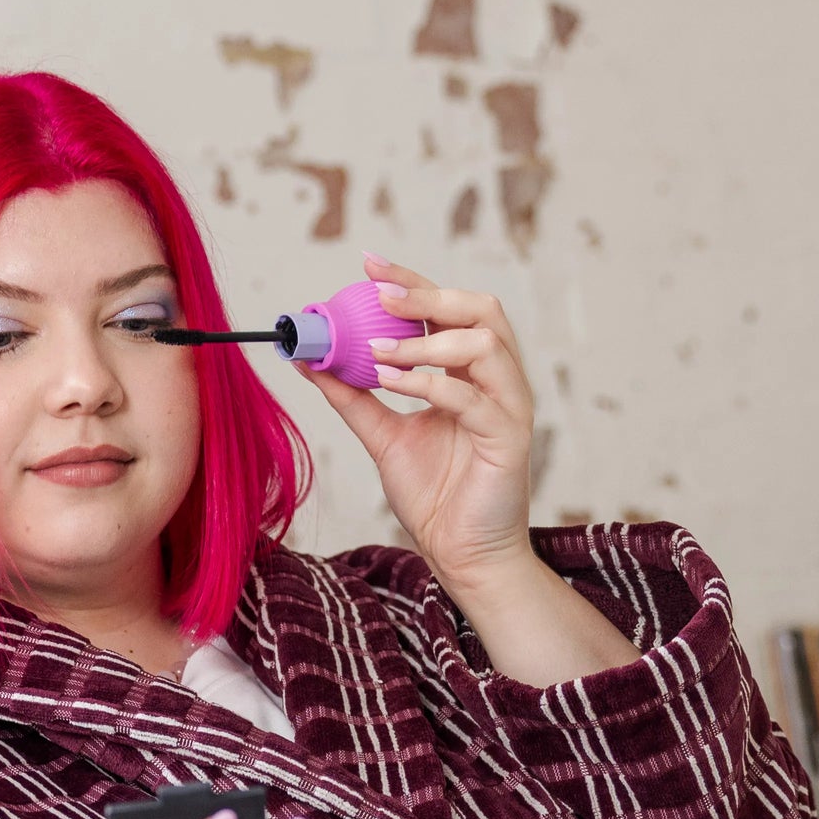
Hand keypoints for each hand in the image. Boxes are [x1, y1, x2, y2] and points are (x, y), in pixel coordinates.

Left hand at [305, 255, 637, 686]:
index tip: (368, 263)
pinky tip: (392, 381)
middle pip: (481, 309)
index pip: (448, 309)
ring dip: (427, 339)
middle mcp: (496, 381)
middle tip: (380, 292)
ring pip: (484, 343)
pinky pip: (474, 397)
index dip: (411, 281)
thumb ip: (352, 396)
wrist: (461, 555)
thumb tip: (309, 358)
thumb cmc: (434, 496)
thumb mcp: (381, 435)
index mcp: (469, 373)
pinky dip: (430, 383)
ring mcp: (508, 407)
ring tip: (379, 350)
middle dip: (429, 294)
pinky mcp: (509, 438)